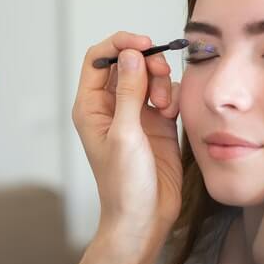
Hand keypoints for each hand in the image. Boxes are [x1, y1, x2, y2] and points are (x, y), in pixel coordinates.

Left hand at [72, 32, 182, 249]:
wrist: (144, 218)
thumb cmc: (124, 185)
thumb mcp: (126, 134)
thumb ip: (128, 92)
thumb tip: (130, 55)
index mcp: (90, 107)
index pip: (98, 59)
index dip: (120, 45)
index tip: (144, 45)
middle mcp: (110, 107)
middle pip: (127, 64)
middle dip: (147, 64)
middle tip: (161, 75)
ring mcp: (134, 114)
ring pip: (149, 77)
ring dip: (161, 82)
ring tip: (165, 106)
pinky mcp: (157, 123)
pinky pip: (166, 94)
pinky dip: (172, 97)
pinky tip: (172, 114)